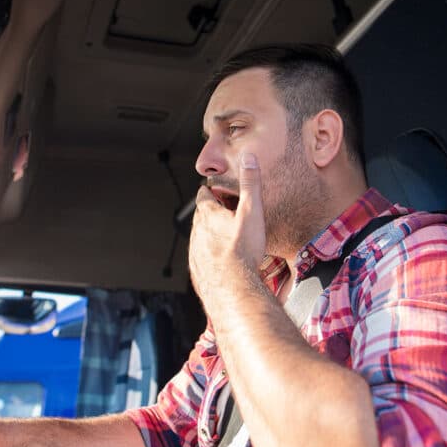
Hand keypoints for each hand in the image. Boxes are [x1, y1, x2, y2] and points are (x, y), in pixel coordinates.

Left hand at [189, 153, 265, 310]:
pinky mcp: (197, 269)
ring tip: (227, 237)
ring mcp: (195, 251)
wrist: (232, 287)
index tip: (218, 191)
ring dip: (210, 234)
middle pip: (201, 216)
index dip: (212, 191)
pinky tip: (222, 260)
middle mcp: (197, 231)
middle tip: (227, 213)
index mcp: (208, 214)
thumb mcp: (251, 212)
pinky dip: (210, 254)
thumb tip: (249, 159)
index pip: (204, 195)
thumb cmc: (242, 250)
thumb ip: (251, 185)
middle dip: (212, 212)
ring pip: (200, 237)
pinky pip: (201, 256)